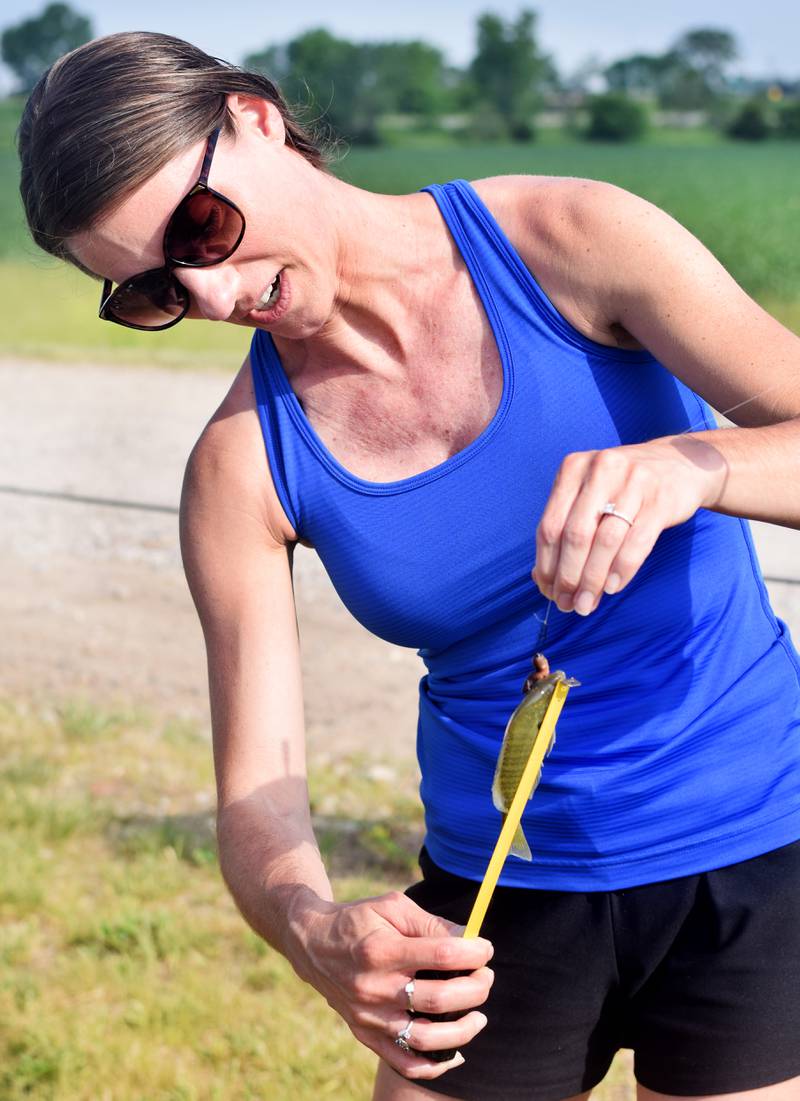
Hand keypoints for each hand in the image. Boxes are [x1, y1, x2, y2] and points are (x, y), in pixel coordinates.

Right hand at [290, 890, 493, 1080]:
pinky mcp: (365, 1034)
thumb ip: (431, 924)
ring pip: (427, 1037)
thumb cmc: (360, 920)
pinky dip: (436, 1064)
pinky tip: (456, 1050)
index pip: (441, 955)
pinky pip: (405, 1062)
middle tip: (486, 977)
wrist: (313, 944)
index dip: (473, 953)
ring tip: (479, 1016)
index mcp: (382, 950)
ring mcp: (369, 1016)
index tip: (485, 949)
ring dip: (464, 1030)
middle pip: (439, 998)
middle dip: (475, 988)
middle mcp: (374, 987)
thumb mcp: (392, 907)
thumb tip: (470, 939)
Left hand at [532, 435, 725, 615]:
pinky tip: (612, 587)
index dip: (547, 565)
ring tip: (587, 604)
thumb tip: (542, 579)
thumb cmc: (622, 488)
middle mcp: (600, 470)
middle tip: (568, 605)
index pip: (550, 525)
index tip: (549, 592)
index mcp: (573, 468)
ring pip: (605, 541)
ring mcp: (633, 482)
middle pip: (575, 535)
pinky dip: (622, 570)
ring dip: (593, 580)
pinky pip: (637, 543)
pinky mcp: (661, 499)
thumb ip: (565, 528)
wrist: (678, 464)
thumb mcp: (590, 494)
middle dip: (568, 577)